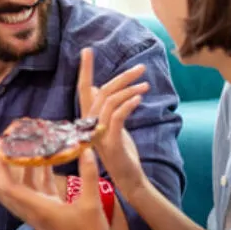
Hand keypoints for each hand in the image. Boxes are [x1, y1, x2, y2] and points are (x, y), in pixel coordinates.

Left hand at [0, 147, 113, 229]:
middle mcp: (37, 208)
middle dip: (9, 163)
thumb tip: (86, 149)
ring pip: (29, 185)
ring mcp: (44, 209)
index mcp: (39, 208)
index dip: (1, 168)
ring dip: (28, 167)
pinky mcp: (52, 210)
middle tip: (9, 142)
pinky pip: (41, 188)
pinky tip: (50, 160)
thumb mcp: (90, 202)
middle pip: (15, 184)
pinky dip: (42, 174)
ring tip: (29, 145)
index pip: (10, 187)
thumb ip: (88, 175)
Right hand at [78, 48, 148, 200]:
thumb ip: (103, 107)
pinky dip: (128, 105)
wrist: (128, 178)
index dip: (85, 70)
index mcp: (89, 119)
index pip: (84, 89)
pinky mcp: (110, 143)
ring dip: (130, 90)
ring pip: (110, 102)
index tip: (87, 50)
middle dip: (122, 77)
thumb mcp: (110, 126)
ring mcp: (98, 134)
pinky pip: (117, 117)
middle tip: (141, 68)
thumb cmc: (121, 151)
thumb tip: (97, 87)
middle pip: (102, 92)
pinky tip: (139, 99)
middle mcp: (89, 125)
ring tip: (146, 85)